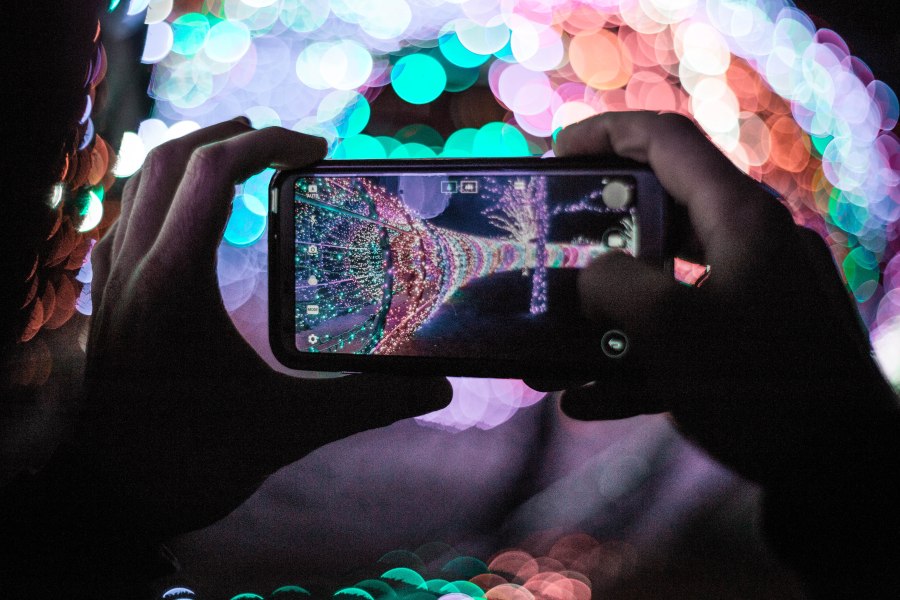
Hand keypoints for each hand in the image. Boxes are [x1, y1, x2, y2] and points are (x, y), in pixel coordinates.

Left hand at [79, 119, 449, 538]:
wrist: (109, 500)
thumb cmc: (186, 463)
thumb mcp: (286, 429)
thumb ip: (365, 402)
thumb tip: (436, 388)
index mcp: (172, 282)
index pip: (214, 170)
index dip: (270, 142)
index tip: (317, 152)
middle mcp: (133, 269)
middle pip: (174, 159)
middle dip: (234, 135)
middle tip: (288, 147)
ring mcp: (114, 282)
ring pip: (144, 183)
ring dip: (197, 159)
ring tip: (248, 165)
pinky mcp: (108, 301)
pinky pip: (130, 218)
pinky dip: (169, 194)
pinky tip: (199, 220)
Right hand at [553, 111, 896, 485]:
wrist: (843, 472)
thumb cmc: (762, 389)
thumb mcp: (670, 330)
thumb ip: (613, 286)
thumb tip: (589, 279)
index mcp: (741, 219)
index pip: (667, 141)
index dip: (604, 135)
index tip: (555, 154)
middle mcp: (754, 246)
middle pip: (664, 210)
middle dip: (599, 229)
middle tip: (554, 241)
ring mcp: (759, 297)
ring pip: (668, 281)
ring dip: (609, 308)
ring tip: (556, 336)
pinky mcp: (757, 346)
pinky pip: (685, 336)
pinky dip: (636, 358)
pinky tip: (588, 399)